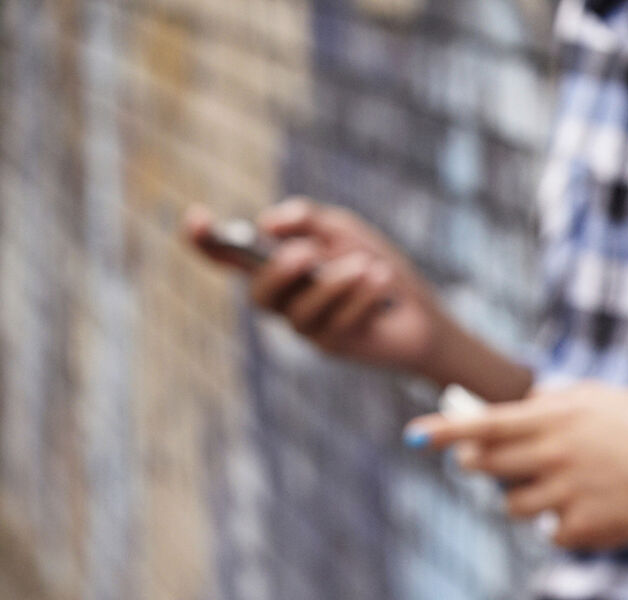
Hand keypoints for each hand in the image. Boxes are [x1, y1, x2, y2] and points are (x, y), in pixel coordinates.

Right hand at [184, 200, 529, 399]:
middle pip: (257, 295)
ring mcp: (307, 328)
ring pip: (298, 313)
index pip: (229, 259)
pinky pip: (336, 324)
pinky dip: (361, 296)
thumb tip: (267, 224)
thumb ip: (308, 220)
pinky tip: (382, 280)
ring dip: (334, 284)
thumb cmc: (378, 270)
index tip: (196, 218)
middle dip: (279, 271)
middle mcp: (285, 301)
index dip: (205, 243)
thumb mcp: (345, 231)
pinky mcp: (334, 346)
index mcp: (279, 268)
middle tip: (308, 253)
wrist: (423, 314)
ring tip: (368, 264)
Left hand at [405, 384, 627, 550]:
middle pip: (484, 468)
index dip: (444, 432)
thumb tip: (507, 416)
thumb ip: (549, 405)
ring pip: (513, 506)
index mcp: (553, 420)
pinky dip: (566, 522)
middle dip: (481, 465)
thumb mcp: (597, 398)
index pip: (482, 425)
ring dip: (526, 497)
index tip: (414, 437)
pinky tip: (596, 506)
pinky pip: (552, 529)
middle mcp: (551, 456)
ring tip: (566, 484)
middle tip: (498, 462)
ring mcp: (563, 495)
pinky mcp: (579, 528)